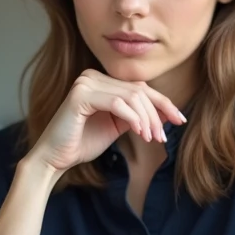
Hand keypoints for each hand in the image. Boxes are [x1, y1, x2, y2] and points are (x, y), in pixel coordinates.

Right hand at [27, 69, 186, 172]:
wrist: (54, 158)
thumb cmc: (82, 143)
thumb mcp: (116, 126)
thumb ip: (136, 116)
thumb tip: (165, 112)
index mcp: (100, 80)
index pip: (139, 88)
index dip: (163, 103)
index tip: (180, 119)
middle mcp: (92, 76)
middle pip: (138, 90)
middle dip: (157, 114)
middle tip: (163, 136)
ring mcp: (85, 83)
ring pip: (131, 96)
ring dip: (147, 119)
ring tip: (153, 138)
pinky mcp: (80, 95)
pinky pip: (118, 104)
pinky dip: (134, 118)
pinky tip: (140, 133)